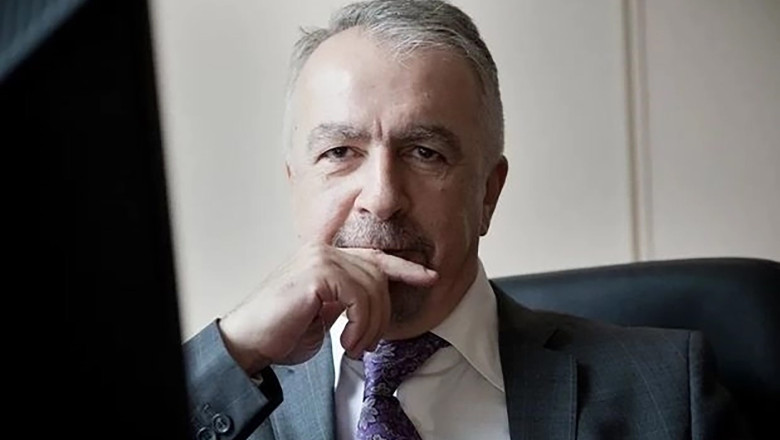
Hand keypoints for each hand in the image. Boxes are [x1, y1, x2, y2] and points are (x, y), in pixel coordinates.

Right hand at [217, 243, 437, 374]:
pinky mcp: (318, 272)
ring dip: (371, 326)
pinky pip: (360, 297)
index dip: (405, 268)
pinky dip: (360, 324)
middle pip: (379, 274)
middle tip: (366, 344)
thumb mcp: (324, 313)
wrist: (247, 342)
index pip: (375, 256)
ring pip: (373, 287)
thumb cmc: (281, 332)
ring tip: (354, 347)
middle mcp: (324, 251)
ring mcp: (321, 257)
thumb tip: (376, 306)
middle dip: (383, 315)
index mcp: (325, 257)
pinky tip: (346, 341)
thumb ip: (348, 300)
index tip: (430, 277)